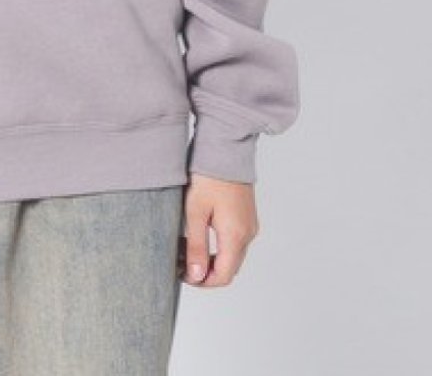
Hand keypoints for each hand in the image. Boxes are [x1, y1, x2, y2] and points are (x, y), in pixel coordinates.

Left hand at [176, 173, 259, 287]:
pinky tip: (200, 236)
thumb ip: (196, 247)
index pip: (223, 276)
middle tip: (181, 261)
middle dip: (205, 272)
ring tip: (187, 248)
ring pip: (232, 256)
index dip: (202, 282)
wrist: (226, 149)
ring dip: (212, 260)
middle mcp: (248, 234)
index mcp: (235, 236)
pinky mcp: (247, 217)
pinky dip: (219, 247)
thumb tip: (196, 276)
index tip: (182, 274)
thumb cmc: (208, 176)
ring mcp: (250, 225)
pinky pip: (236, 242)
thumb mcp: (195, 212)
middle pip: (229, 268)